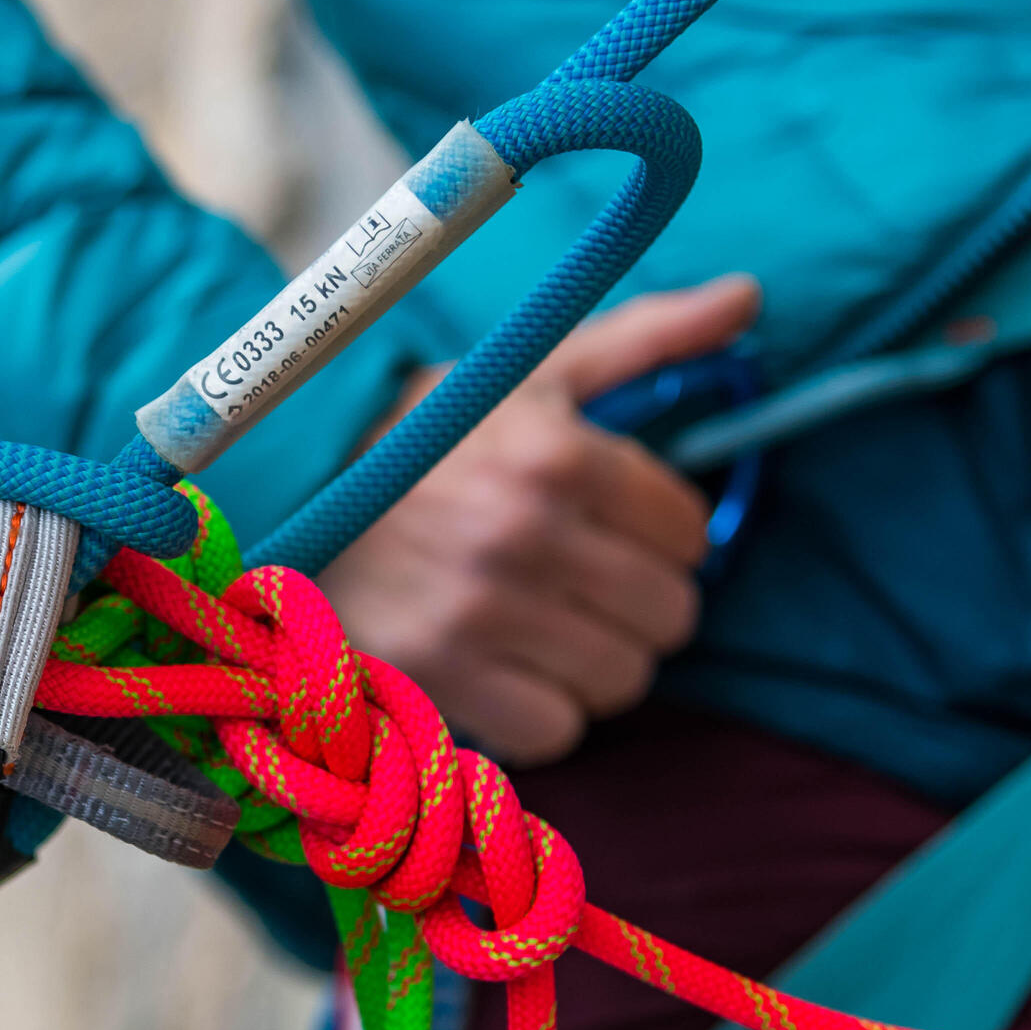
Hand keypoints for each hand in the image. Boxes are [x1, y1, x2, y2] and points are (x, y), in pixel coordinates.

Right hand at [319, 275, 757, 765]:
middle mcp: (521, 529)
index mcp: (555, 450)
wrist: (280, 504)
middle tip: (574, 586)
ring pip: (621, 681)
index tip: (604, 528)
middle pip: (669, 617)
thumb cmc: (424, 443)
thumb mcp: (527, 376)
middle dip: (632, 606)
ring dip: (589, 664)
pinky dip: (535, 714)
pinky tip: (498, 671)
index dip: (656, 535)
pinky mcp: (436, 677)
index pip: (688, 534)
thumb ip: (644, 339)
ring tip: (536, 629)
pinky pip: (555, 733)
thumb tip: (750, 297)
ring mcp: (477, 610)